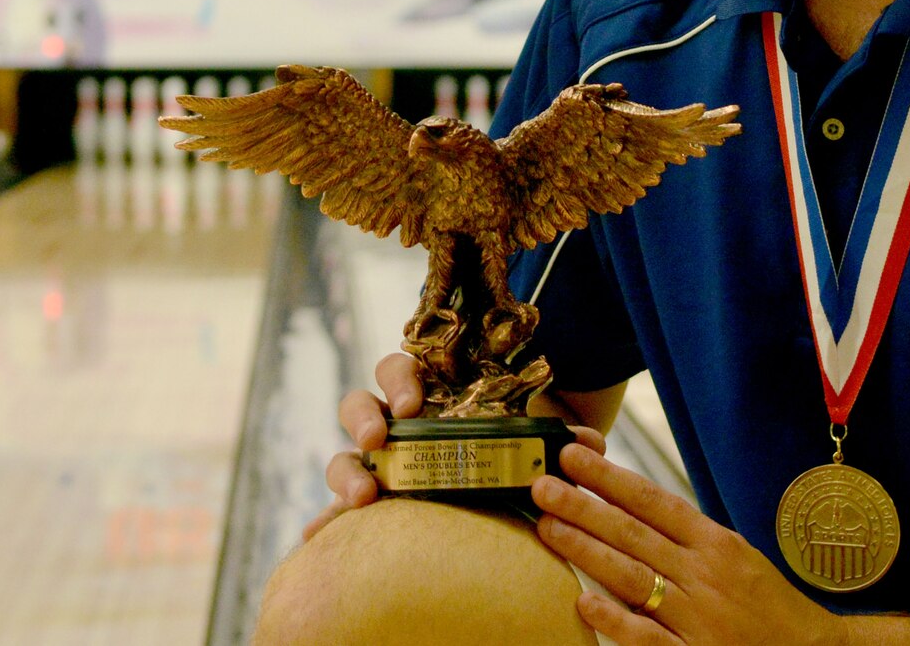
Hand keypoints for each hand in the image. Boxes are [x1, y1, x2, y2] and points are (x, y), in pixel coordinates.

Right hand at [301, 353, 607, 540]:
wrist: (498, 489)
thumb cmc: (505, 451)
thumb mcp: (530, 441)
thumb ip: (558, 440)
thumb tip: (592, 446)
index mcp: (426, 395)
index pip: (399, 369)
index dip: (400, 380)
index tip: (412, 403)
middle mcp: (393, 425)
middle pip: (360, 405)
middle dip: (363, 419)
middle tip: (378, 441)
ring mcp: (379, 465)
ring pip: (345, 457)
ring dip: (345, 473)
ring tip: (364, 498)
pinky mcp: (373, 502)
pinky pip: (338, 512)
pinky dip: (325, 524)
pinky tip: (317, 539)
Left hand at [532, 443, 847, 645]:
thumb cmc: (771, 608)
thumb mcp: (737, 558)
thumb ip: (688, 537)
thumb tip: (630, 508)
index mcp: (717, 544)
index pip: (653, 501)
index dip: (610, 478)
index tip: (574, 458)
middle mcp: (705, 575)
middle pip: (633, 533)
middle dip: (583, 506)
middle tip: (543, 485)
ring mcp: (698, 617)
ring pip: (632, 576)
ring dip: (585, 549)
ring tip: (548, 526)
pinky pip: (647, 637)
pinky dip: (615, 619)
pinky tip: (584, 602)